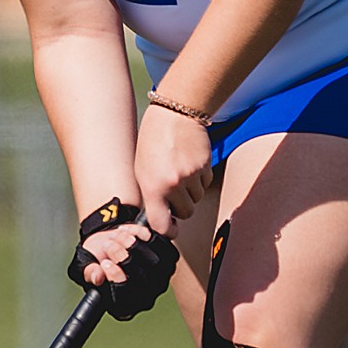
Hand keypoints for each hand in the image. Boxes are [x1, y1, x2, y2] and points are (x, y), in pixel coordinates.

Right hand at [72, 222, 178, 320]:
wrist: (109, 241)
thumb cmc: (96, 259)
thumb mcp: (85, 266)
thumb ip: (89, 272)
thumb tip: (97, 277)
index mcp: (123, 306)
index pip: (126, 297)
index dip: (116, 278)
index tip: (105, 263)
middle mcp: (146, 298)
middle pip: (142, 278)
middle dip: (121, 256)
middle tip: (108, 245)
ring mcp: (161, 279)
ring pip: (153, 261)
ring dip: (133, 243)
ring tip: (117, 236)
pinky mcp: (169, 259)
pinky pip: (161, 244)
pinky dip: (144, 234)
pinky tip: (130, 231)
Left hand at [134, 103, 215, 235]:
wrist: (174, 115)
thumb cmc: (153, 141)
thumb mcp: (142, 170)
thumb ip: (151, 194)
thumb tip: (160, 215)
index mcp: (153, 186)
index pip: (162, 224)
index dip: (168, 231)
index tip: (171, 229)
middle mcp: (173, 183)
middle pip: (186, 213)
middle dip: (181, 207)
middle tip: (174, 192)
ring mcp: (191, 175)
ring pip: (197, 199)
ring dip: (191, 192)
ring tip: (180, 172)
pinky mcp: (205, 167)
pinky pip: (205, 184)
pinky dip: (200, 179)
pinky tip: (190, 164)